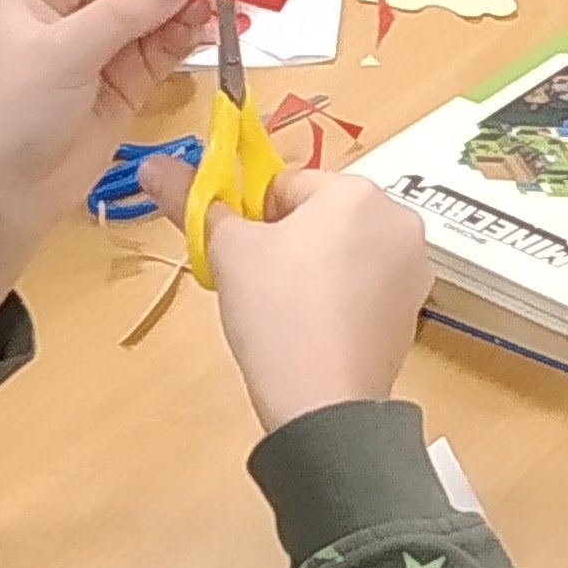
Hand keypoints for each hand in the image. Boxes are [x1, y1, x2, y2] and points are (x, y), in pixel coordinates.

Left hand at [0, 0, 205, 333]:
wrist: (3, 193)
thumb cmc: (12, 111)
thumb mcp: (63, 52)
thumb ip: (125, 12)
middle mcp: (75, 0)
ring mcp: (105, 39)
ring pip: (157, 1)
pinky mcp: (129, 76)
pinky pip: (167, 41)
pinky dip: (191, 32)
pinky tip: (215, 25)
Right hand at [134, 165, 433, 429]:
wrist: (324, 404)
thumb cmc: (277, 313)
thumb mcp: (226, 250)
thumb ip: (191, 199)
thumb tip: (153, 164)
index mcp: (356, 191)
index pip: (285, 185)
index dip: (253, 219)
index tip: (243, 256)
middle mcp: (397, 219)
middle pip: (321, 215)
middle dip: (288, 242)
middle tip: (262, 285)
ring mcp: (414, 267)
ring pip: (345, 250)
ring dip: (315, 268)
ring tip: (290, 311)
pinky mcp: (414, 309)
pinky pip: (367, 286)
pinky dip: (341, 298)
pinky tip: (318, 329)